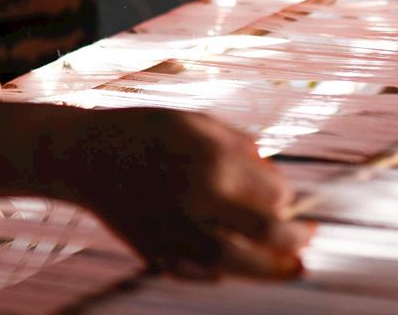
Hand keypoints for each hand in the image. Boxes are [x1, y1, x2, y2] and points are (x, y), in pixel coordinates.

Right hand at [50, 107, 312, 280]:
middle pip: (266, 237)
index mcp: (213, 165)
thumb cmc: (150, 131)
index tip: (288, 195)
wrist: (87, 157)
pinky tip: (240, 264)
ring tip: (293, 267)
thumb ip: (246, 152)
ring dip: (272, 269)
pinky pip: (203, 273)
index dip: (290, 198)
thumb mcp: (204, 124)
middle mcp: (197, 204)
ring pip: (238, 266)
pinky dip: (228, 272)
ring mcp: (175, 234)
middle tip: (310, 237)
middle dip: (296, 240)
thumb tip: (278, 186)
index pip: (275, 196)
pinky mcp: (156, 254)